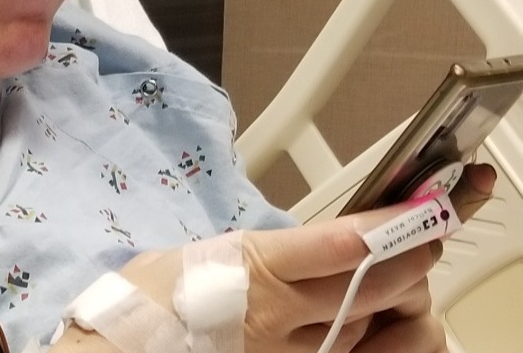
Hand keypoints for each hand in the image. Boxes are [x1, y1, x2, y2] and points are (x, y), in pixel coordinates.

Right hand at [52, 164, 496, 352]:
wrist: (121, 349)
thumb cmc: (149, 296)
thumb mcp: (204, 251)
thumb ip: (256, 250)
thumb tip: (293, 247)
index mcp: (256, 265)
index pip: (342, 242)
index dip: (391, 225)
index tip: (420, 209)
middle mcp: (278, 312)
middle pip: (366, 286)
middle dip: (407, 261)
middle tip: (427, 241)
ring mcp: (283, 349)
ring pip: (359, 325)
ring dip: (385, 300)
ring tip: (400, 277)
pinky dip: (353, 335)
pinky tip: (360, 319)